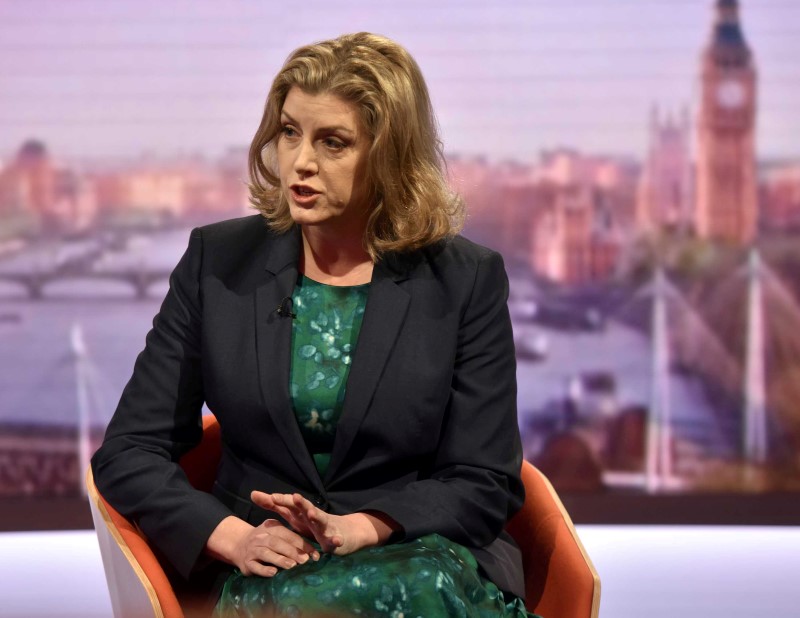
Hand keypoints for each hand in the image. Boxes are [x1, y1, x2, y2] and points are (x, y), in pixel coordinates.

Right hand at [205, 516, 318, 577]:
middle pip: (276, 542)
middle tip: (304, 560)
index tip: (314, 554)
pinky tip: (273, 573)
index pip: (288, 534)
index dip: (301, 544)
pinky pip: (255, 566)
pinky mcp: (246, 563)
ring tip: (292, 566)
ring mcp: (252, 549)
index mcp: (271, 527)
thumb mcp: (276, 534)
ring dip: (279, 559)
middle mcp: (261, 536)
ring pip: (266, 553)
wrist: (239, 544)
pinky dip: (264, 570)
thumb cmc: (266, 541)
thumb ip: (291, 540)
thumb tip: (312, 552)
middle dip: (291, 551)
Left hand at [251, 492, 398, 555]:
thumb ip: (277, 507)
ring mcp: (325, 526)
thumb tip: (253, 494)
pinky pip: (336, 539)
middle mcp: (312, 516)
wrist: (346, 532)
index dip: (275, 500)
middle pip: (303, 507)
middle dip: (297, 502)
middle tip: (291, 497)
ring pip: (320, 519)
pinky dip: (336, 539)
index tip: (259, 496)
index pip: (286, 504)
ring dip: (316, 515)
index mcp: (300, 513)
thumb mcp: (295, 518)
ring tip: (312, 513)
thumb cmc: (315, 525)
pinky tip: (337, 540)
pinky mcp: (335, 538)